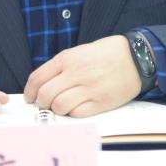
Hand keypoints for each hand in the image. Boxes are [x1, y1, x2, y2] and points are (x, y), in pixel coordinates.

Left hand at [23, 35, 140, 116]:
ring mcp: (89, 88)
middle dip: (41, 103)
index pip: (37, 78)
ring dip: (57, 109)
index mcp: (68, 59)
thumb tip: (42, 85)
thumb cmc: (107, 53)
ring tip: (62, 106)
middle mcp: (76, 73)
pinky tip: (76, 108)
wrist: (136, 57)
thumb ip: (61, 66)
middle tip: (45, 104)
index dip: (30, 91)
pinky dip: (73, 113)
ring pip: (59, 106)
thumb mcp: (79, 52)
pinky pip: (78, 114)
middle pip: (45, 95)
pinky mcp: (102, 102)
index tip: (30, 97)